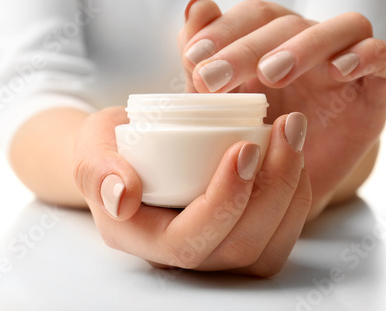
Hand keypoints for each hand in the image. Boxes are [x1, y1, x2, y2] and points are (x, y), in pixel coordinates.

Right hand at [73, 107, 310, 275]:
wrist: (127, 151)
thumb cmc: (109, 148)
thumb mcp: (91, 148)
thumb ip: (97, 170)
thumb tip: (123, 196)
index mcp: (141, 239)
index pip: (188, 241)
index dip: (223, 201)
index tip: (243, 147)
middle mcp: (180, 255)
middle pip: (238, 248)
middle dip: (272, 189)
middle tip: (285, 130)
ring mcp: (212, 249)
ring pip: (266, 249)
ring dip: (290, 193)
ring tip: (292, 135)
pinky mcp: (236, 235)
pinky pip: (277, 236)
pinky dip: (294, 196)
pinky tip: (292, 153)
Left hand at [179, 0, 385, 217]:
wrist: (291, 184)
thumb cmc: (255, 139)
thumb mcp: (222, 108)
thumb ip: (204, 63)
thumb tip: (196, 7)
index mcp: (271, 42)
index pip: (250, 17)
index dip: (222, 31)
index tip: (193, 59)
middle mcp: (309, 43)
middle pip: (285, 23)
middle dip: (246, 47)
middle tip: (214, 77)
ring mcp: (346, 61)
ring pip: (340, 28)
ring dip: (303, 45)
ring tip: (271, 74)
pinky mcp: (379, 85)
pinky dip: (366, 55)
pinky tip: (339, 70)